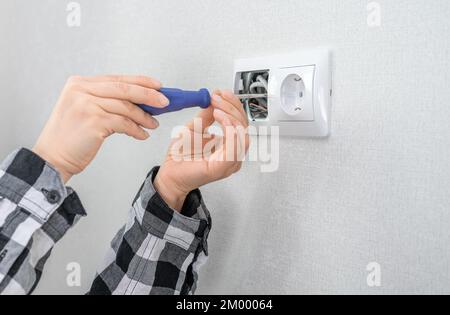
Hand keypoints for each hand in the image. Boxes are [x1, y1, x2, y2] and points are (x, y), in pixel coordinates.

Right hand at [33, 75, 168, 182]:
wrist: (52, 157)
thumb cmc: (71, 137)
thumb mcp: (84, 109)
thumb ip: (106, 100)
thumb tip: (140, 100)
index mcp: (79, 83)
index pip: (117, 79)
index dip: (141, 81)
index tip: (158, 86)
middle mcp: (81, 90)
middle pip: (124, 89)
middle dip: (149, 95)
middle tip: (165, 102)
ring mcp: (87, 105)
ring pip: (126, 107)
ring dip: (144, 117)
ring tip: (153, 124)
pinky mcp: (93, 122)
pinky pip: (124, 123)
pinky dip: (136, 130)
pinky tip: (142, 135)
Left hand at [154, 90, 249, 211]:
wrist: (169, 174)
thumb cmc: (180, 158)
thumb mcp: (194, 129)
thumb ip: (206, 116)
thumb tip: (214, 100)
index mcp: (229, 145)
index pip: (241, 122)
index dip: (233, 105)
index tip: (221, 93)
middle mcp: (233, 154)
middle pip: (244, 126)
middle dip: (232, 107)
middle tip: (218, 98)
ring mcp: (230, 162)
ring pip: (243, 134)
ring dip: (231, 115)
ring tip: (217, 107)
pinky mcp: (222, 167)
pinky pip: (235, 146)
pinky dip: (230, 128)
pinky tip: (220, 117)